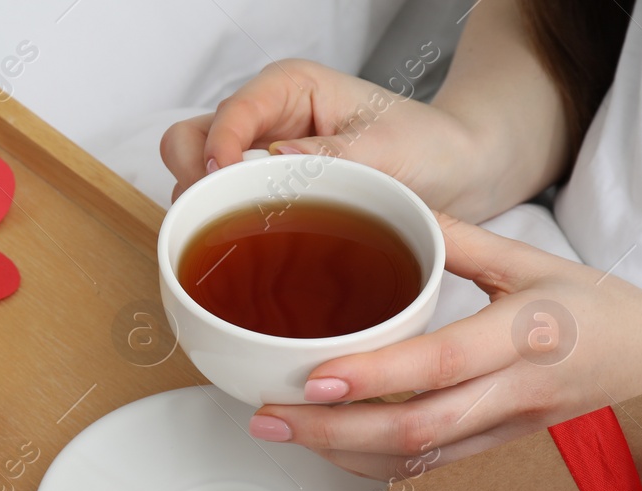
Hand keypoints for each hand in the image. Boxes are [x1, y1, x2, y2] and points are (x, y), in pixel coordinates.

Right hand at [160, 59, 491, 216]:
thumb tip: (273, 161)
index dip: (218, 148)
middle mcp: (263, 120)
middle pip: (189, 140)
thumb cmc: (425, 147)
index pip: (230, 112)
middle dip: (194, 179)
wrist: (452, 176)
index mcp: (289, 88)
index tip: (222, 183)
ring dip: (207, 209)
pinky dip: (220, 228)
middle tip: (222, 215)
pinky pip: (217, 209)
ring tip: (243, 237)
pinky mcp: (258, 195)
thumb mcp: (386, 150)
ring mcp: (254, 159)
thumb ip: (330, 155)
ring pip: (194, 178)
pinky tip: (247, 250)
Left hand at [245, 215, 641, 479]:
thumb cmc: (602, 313)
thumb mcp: (536, 262)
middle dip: (333, 431)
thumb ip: (460, 241)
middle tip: (270, 415)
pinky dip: (372, 464)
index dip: (375, 377)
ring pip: (416, 462)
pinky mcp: (499, 459)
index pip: (442, 364)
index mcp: (528, 335)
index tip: (315, 377)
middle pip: (417, 429)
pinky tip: (330, 446)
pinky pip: (428, 472)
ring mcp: (508, 436)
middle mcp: (517, 394)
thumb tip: (391, 210)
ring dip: (341, 453)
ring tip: (282, 429)